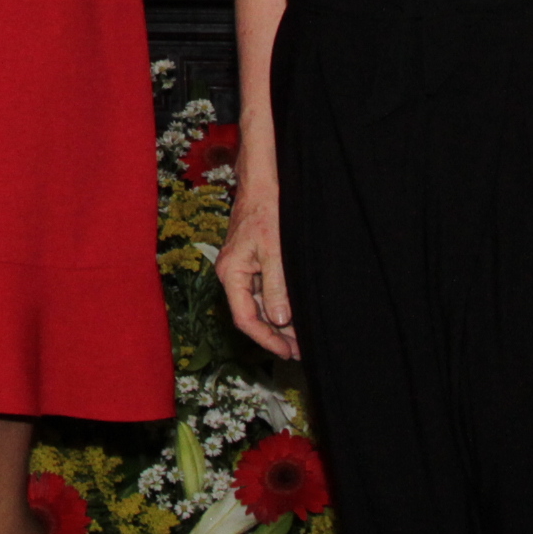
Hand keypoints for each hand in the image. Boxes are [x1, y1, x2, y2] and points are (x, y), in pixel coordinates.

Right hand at [214, 167, 298, 360]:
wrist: (264, 181)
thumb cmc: (267, 211)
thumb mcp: (275, 251)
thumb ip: (276, 287)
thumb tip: (278, 320)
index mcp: (231, 273)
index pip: (245, 317)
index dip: (266, 339)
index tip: (287, 351)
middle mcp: (233, 274)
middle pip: (251, 314)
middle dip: (275, 334)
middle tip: (300, 349)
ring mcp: (242, 268)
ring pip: (259, 304)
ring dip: (279, 321)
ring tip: (301, 336)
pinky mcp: (252, 262)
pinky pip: (263, 290)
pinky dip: (279, 304)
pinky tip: (294, 312)